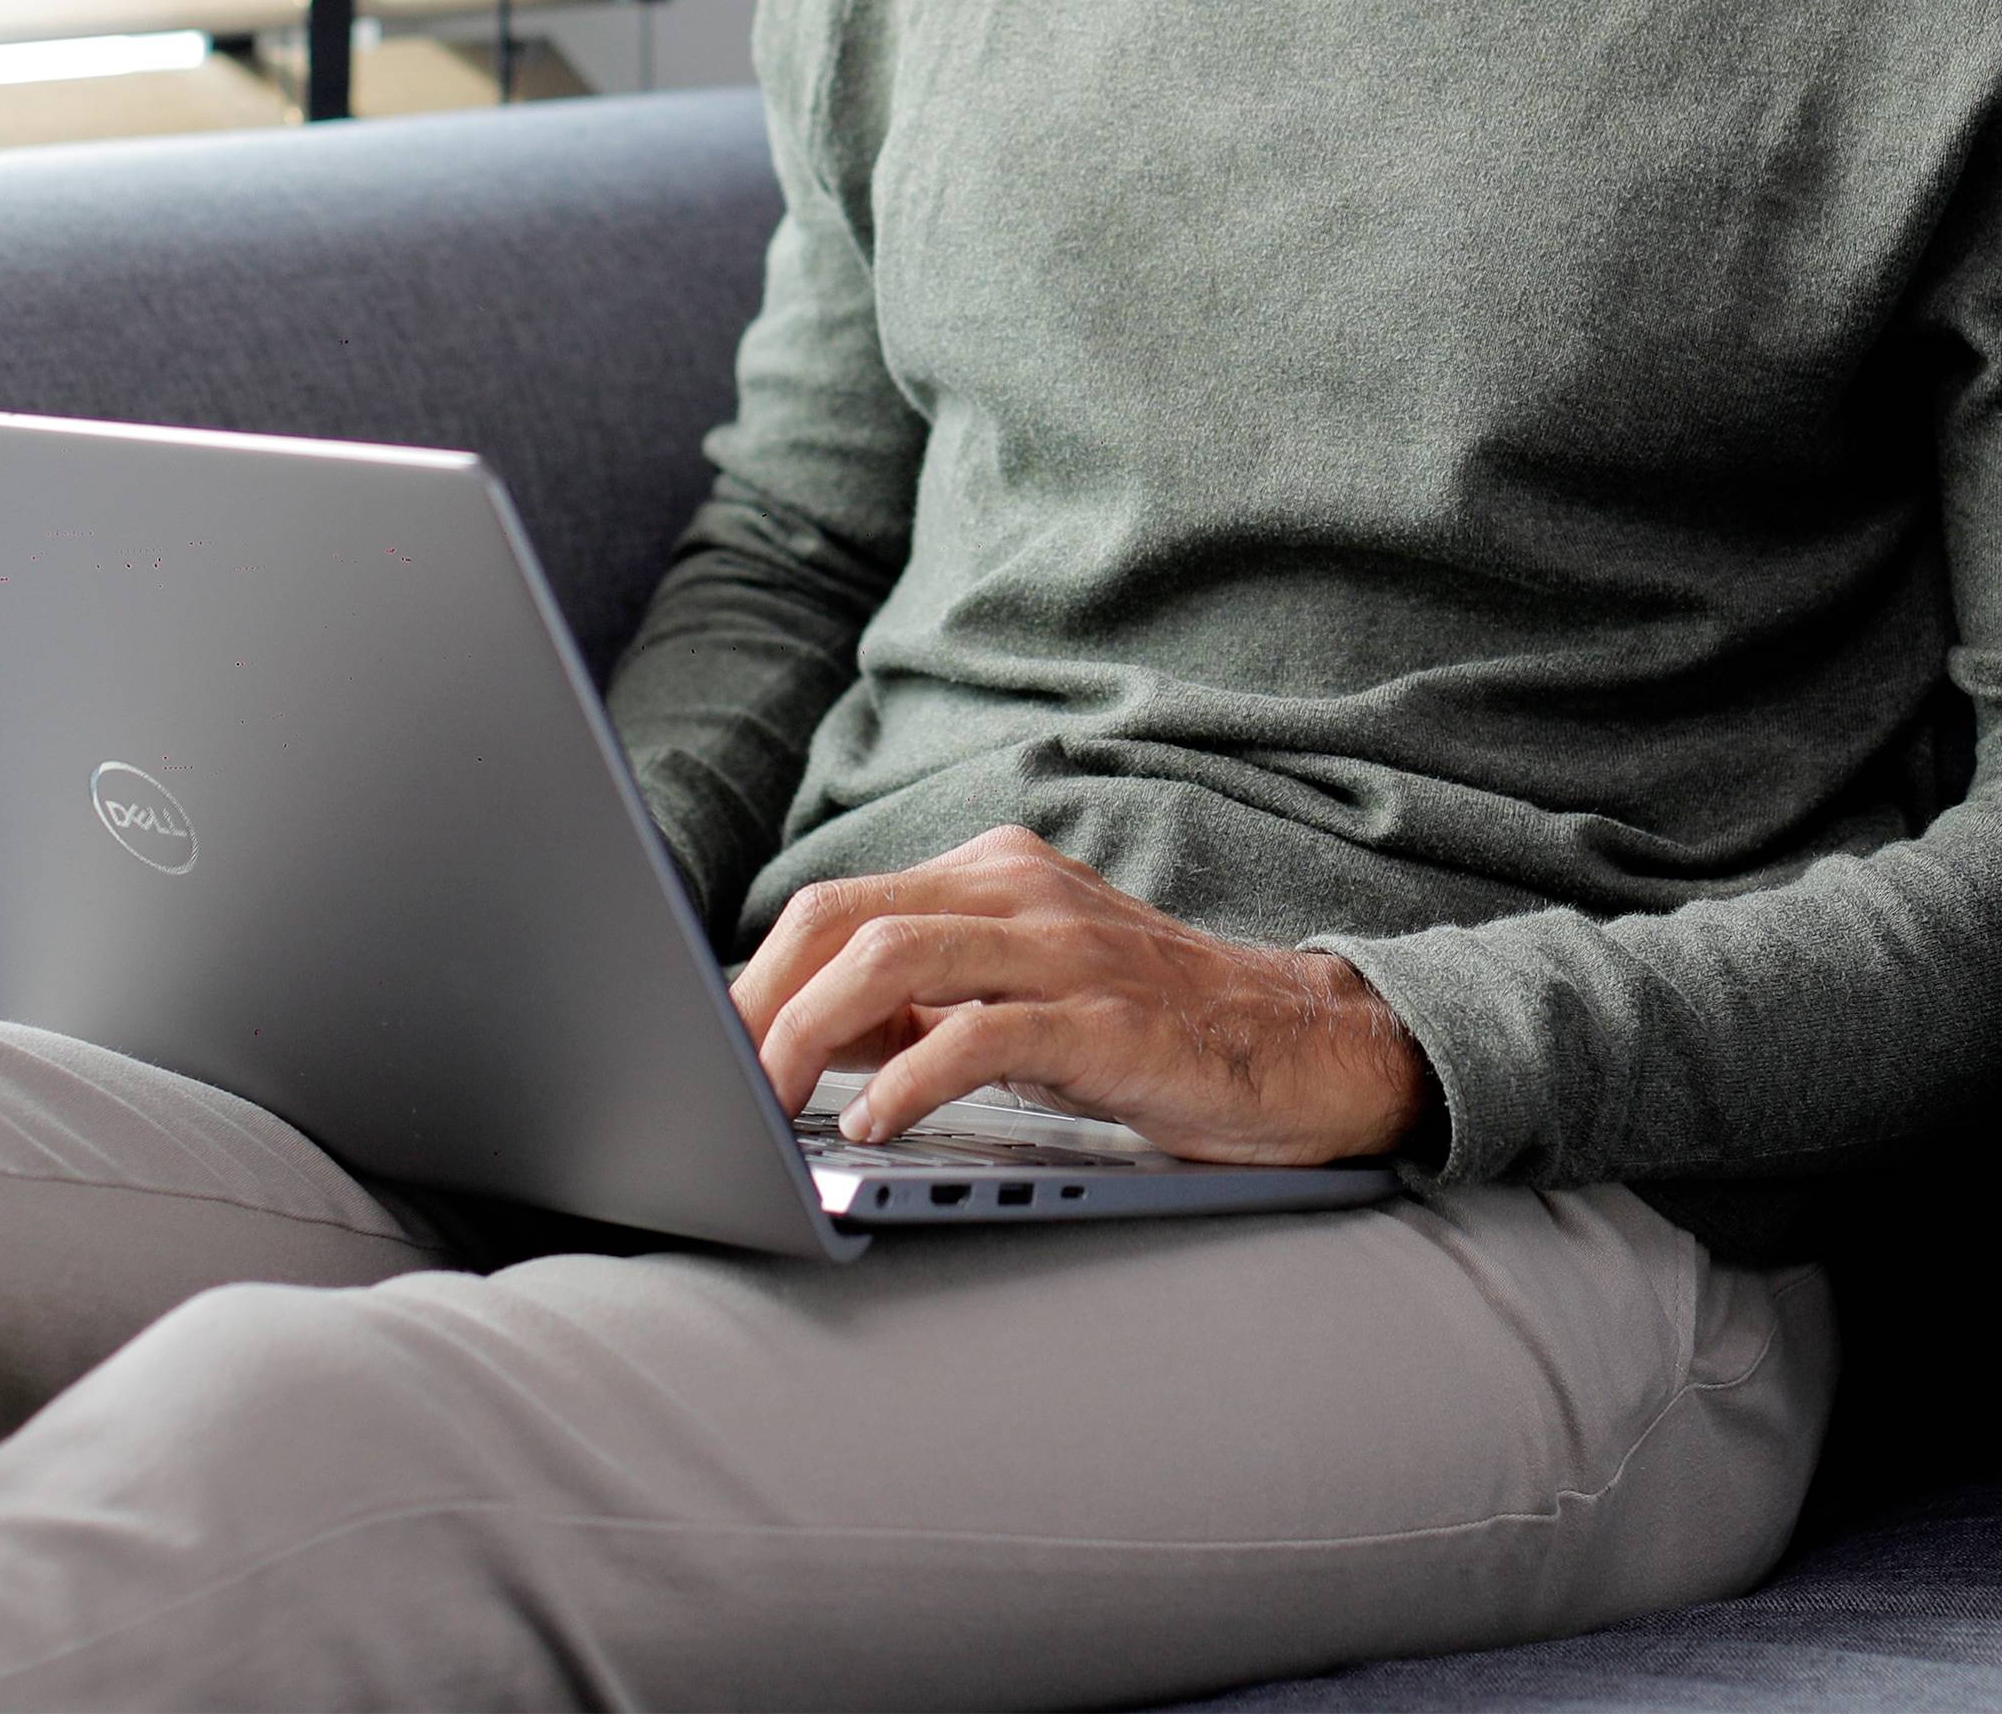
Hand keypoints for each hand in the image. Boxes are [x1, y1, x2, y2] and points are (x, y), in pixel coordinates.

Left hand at [728, 827, 1429, 1165]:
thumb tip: (793, 1038)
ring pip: (893, 960)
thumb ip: (920, 1003)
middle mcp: (1020, 892)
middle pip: (842, 917)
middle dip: (755, 1000)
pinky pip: (980, 1035)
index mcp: (991, 876)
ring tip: (764, 1104)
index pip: (834, 906)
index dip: (751, 977)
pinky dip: (908, 1081)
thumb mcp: (1020, 998)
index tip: (698, 1048)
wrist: (1303, 1046)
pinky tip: (872, 1126)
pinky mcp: (1105, 1019)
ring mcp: (1064, 950)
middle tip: (709, 1080)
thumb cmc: (1150, 1031)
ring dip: (805, 1035)